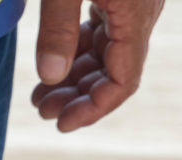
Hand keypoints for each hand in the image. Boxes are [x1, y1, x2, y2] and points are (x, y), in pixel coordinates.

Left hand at [31, 0, 163, 131]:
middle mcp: (140, 14)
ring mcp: (131, 5)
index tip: (61, 124)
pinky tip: (53, 61)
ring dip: (74, 77)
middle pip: (113, 72)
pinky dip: (76, 51)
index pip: (123, 81)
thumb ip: (58, 28)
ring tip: (41, 92)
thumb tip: (50, 76)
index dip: (92, 109)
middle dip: (77, 97)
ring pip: (105, 55)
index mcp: (136, 15)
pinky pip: (101, 33)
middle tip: (42, 109)